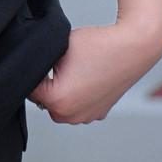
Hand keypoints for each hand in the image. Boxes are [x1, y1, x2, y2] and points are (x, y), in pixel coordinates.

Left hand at [28, 18, 161, 124]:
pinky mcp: (98, 113)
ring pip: (59, 104)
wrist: (134, 46)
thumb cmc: (98, 44)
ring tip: (74, 69)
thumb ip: (38, 63)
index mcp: (57, 100)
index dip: (31, 70)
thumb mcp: (57, 47)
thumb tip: (28, 71)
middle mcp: (72, 115)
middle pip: (42, 100)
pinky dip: (76, 93)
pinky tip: (85, 76)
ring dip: (60, 90)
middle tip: (59, 63)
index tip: (41, 58)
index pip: (28, 88)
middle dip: (45, 83)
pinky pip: (76, 105)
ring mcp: (87, 117)